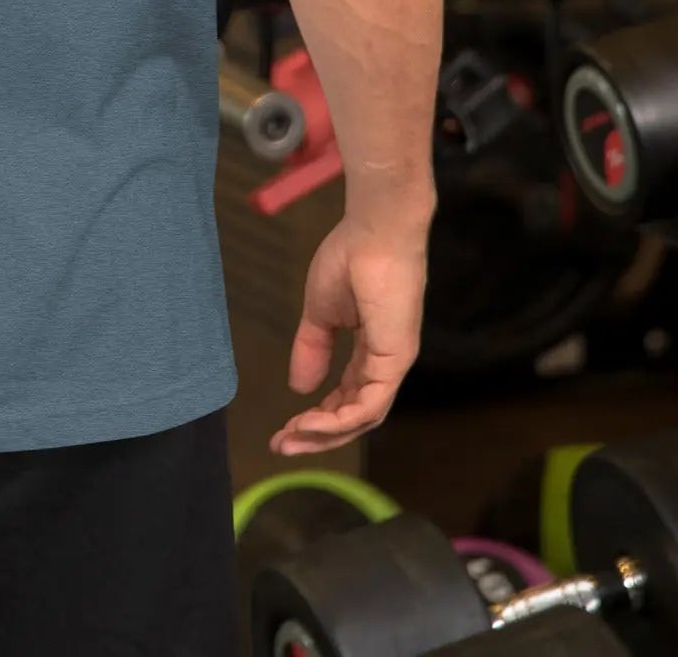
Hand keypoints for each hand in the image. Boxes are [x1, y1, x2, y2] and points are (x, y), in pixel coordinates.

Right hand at [271, 212, 428, 455]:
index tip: (283, 429)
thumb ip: (312, 348)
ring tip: (290, 437)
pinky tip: (313, 423)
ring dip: (325, 432)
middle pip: (354, 416)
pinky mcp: (396, 358)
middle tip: (281, 446)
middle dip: (317, 435)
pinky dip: (342, 419)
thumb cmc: (350, 258)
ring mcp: (393, 363)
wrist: (374, 230)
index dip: (316, 416)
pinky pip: (371, 403)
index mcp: (371, 352)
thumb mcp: (320, 312)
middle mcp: (385, 364)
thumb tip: (299, 387)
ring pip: (363, 417)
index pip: (346, 398)